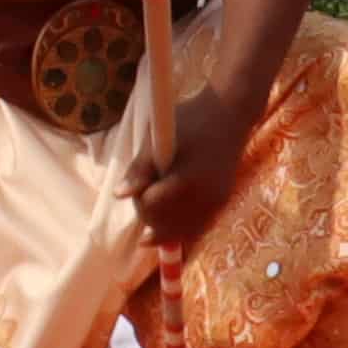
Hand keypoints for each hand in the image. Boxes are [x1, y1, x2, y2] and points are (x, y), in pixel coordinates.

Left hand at [132, 74, 261, 250]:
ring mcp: (217, 202)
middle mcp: (206, 197)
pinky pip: (198, 228)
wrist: (229, 115)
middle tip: (147, 190)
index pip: (151, 206)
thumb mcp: (157, 140)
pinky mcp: (222, 203)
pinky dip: (181, 227)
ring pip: (182, 233)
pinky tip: (170, 219)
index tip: (140, 181)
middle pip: (164, 224)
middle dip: (148, 213)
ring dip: (164, 224)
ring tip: (157, 203)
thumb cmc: (189, 121)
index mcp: (188, 179)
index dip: (138, 197)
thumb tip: (118, 195)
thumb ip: (139, 169)